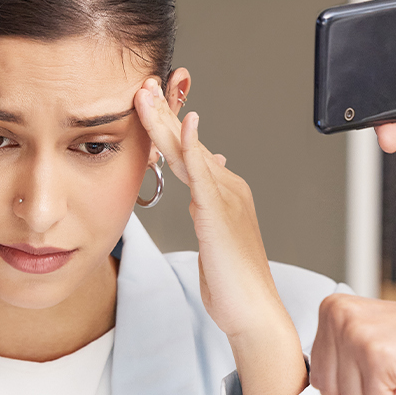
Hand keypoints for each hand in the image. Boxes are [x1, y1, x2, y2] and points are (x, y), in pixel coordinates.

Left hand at [135, 77, 303, 394]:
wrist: (253, 312)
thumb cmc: (232, 282)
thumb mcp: (215, 236)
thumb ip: (207, 203)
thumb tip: (205, 170)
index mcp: (221, 192)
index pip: (187, 151)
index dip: (166, 124)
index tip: (145, 99)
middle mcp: (226, 188)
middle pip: (187, 143)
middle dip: (163, 111)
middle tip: (142, 82)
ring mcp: (226, 199)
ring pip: (189, 152)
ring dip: (167, 121)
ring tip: (147, 94)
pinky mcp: (220, 215)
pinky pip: (204, 176)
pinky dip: (194, 149)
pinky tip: (186, 126)